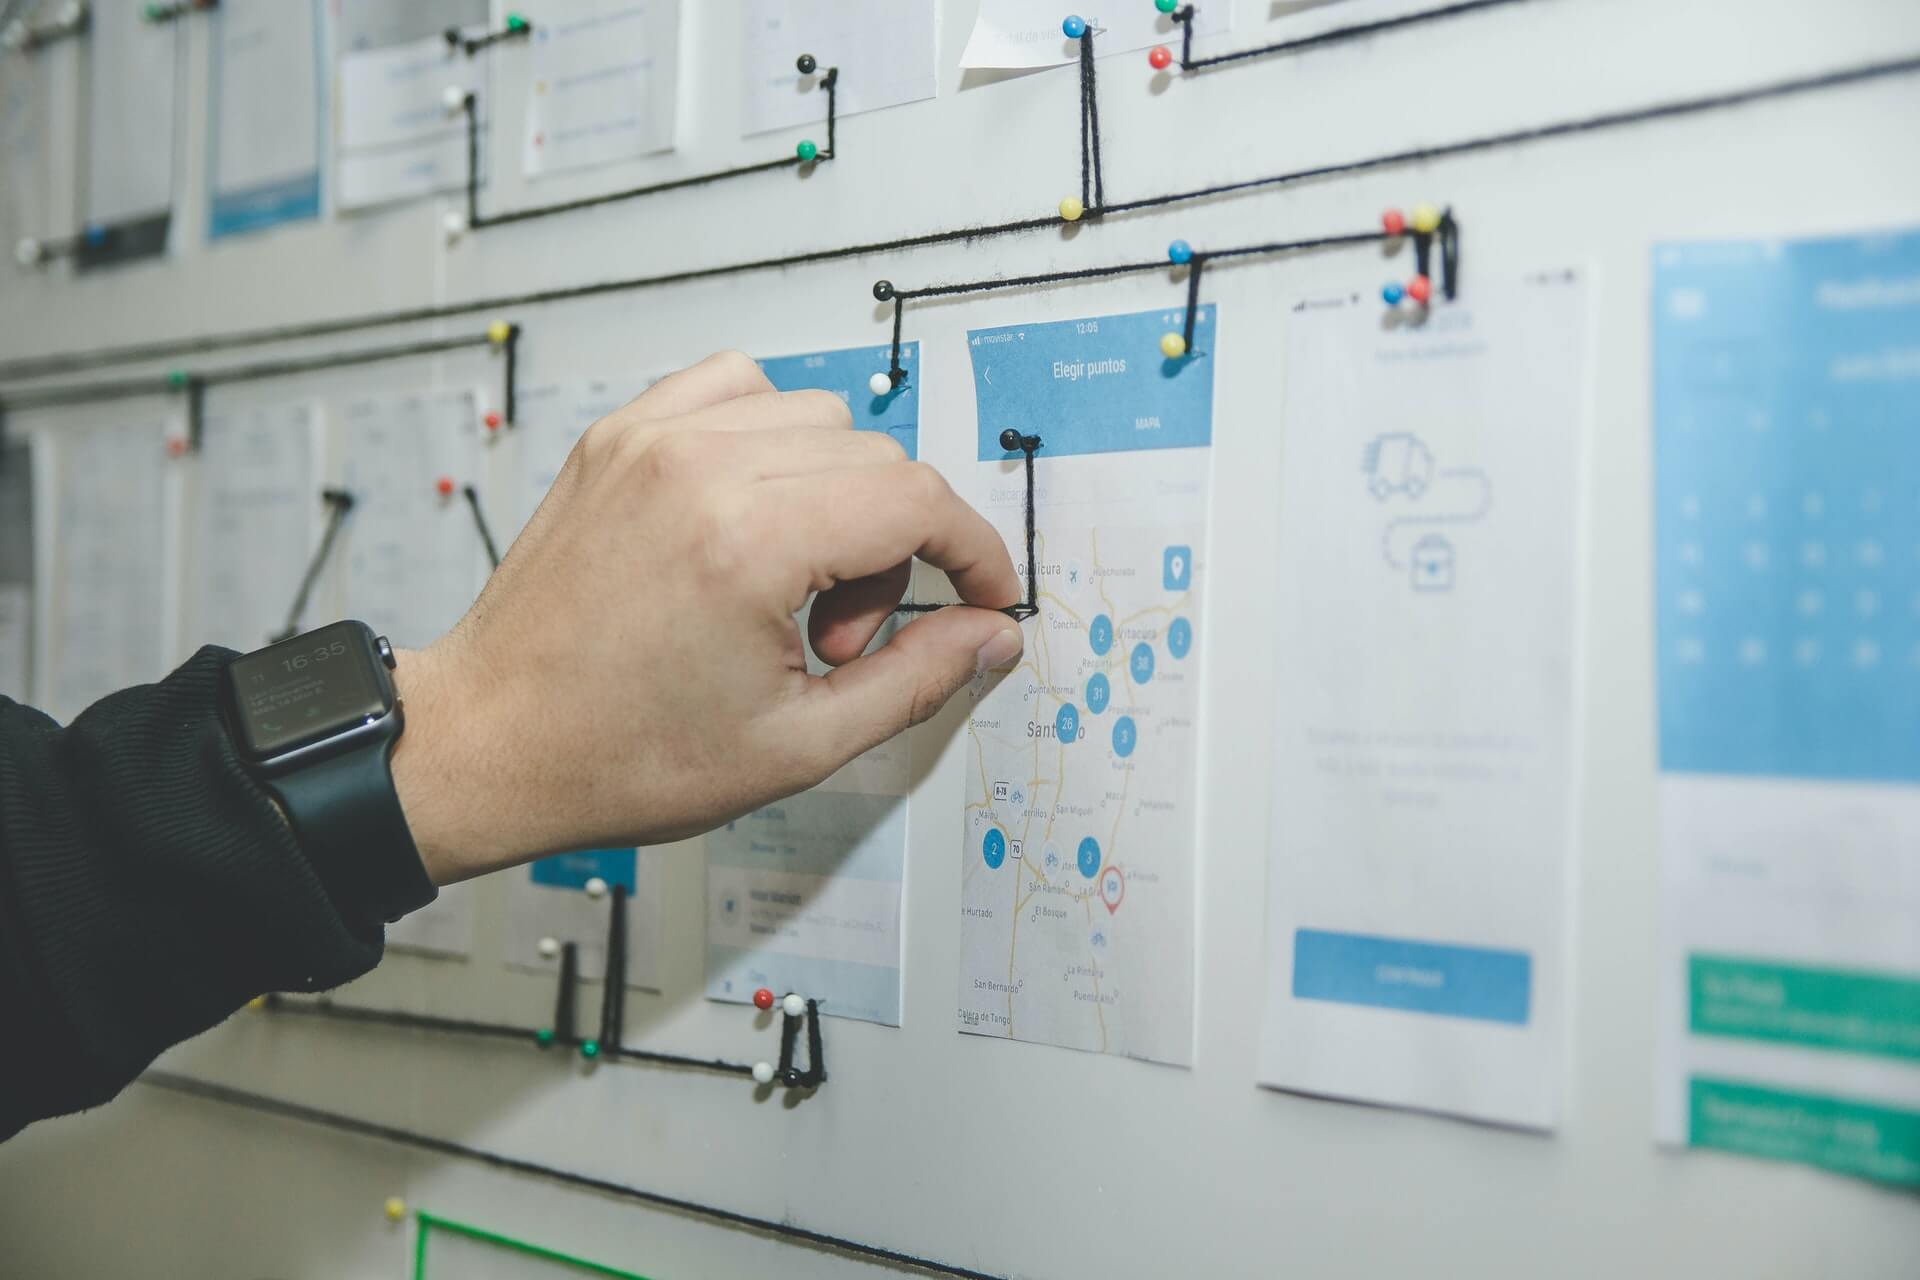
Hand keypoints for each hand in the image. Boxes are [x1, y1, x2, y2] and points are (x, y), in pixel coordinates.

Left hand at [389, 351, 1024, 884]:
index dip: (974, 552)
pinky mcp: (618, 436)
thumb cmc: (617, 755)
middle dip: (894, 550)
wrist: (489, 743)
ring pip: (817, 417)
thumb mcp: (796, 746)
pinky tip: (753, 517)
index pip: (917, 500)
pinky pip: (736, 387)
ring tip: (789, 589)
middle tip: (840, 640)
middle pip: (876, 460)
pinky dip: (770, 438)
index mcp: (745, 542)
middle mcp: (698, 466)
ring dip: (836, 494)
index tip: (983, 596)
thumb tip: (989, 633)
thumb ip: (915, 680)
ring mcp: (650, 439)